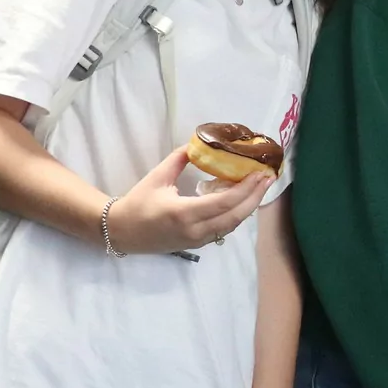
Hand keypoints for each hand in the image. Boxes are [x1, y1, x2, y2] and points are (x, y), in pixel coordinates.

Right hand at [105, 146, 271, 253]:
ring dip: (248, 207)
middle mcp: (194, 230)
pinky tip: (243, 201)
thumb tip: (199, 143)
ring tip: (259, 188)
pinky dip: (236, 215)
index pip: (225, 202)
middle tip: (268, 179)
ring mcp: (197, 240)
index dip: (247, 188)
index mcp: (184, 213)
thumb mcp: (157, 177)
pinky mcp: (197, 244)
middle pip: (235, 216)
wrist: (120, 232)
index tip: (260, 174)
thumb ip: (179, 159)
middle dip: (255, 197)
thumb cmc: (138, 202)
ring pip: (231, 225)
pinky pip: (223, 230)